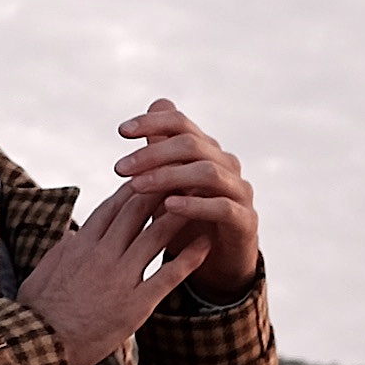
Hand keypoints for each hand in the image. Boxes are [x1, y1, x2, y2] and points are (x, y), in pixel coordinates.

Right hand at [15, 100, 254, 364]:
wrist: (39, 347)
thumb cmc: (36, 314)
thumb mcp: (41, 273)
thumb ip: (60, 251)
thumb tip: (72, 233)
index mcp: (78, 246)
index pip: (111, 206)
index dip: (134, 187)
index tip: (151, 175)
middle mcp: (102, 255)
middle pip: (137, 211)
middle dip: (162, 189)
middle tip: (184, 173)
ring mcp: (120, 278)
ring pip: (156, 235)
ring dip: (181, 214)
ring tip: (201, 198)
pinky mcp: (135, 304)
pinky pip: (168, 274)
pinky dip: (189, 256)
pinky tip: (206, 241)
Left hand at [107, 98, 258, 291]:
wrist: (216, 261)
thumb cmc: (185, 219)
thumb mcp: (167, 185)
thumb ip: (162, 149)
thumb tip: (156, 103)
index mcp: (206, 151)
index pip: (181, 124)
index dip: (152, 122)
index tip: (122, 131)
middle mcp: (225, 164)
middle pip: (191, 145)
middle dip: (152, 153)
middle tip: (119, 167)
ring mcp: (239, 191)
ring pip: (207, 172)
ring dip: (168, 177)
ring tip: (136, 186)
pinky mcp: (245, 220)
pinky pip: (222, 206)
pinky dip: (195, 205)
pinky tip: (168, 206)